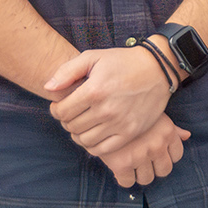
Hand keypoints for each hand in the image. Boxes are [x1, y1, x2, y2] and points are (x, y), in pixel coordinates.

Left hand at [45, 45, 175, 157]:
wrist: (159, 68)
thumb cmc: (123, 62)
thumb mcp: (93, 57)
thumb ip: (67, 71)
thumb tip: (48, 88)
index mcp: (95, 91)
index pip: (61, 112)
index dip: (56, 109)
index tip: (62, 105)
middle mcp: (107, 110)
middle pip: (72, 127)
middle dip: (67, 120)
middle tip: (74, 113)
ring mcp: (120, 123)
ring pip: (84, 140)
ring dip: (78, 134)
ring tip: (83, 123)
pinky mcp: (131, 132)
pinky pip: (102, 149)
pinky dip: (93, 146)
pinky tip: (94, 134)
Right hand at [89, 114, 188, 187]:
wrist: (104, 111)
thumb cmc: (132, 112)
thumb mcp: (155, 116)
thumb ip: (172, 128)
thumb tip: (187, 136)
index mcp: (168, 133)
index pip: (177, 156)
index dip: (166, 157)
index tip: (155, 155)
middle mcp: (157, 146)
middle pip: (164, 171)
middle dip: (154, 168)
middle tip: (143, 162)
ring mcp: (140, 155)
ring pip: (147, 179)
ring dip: (139, 175)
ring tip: (131, 165)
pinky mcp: (121, 164)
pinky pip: (127, 182)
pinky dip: (124, 178)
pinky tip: (119, 169)